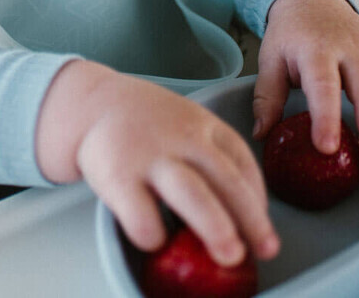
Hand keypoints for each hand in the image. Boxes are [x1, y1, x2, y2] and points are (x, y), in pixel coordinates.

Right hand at [36, 60, 279, 265]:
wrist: (92, 103)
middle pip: (224, 178)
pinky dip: (154, 235)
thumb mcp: (185, 122)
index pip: (242, 160)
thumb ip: (209, 156)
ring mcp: (151, 156)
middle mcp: (182, 138)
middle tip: (266, 249)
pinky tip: (158, 242)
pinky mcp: (118, 176)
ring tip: (230, 255)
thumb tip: (241, 215)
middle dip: (249, 216)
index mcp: (203, 125)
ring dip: (215, 226)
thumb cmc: (146, 123)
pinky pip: (142, 214)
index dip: (258, 197)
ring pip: (191, 193)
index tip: (263, 226)